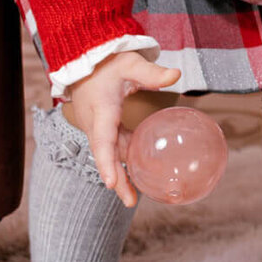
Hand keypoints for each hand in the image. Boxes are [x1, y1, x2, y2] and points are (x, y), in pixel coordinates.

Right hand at [66, 51, 179, 206]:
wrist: (84, 59)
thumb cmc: (107, 62)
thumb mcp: (130, 63)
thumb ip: (151, 72)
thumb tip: (177, 75)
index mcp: (101, 110)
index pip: (102, 140)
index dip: (106, 163)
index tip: (111, 183)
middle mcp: (95, 123)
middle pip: (105, 155)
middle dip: (116, 179)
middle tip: (131, 202)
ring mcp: (96, 126)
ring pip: (108, 154)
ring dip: (119, 174)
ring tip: (134, 197)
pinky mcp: (101, 126)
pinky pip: (111, 146)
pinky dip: (122, 159)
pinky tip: (137, 169)